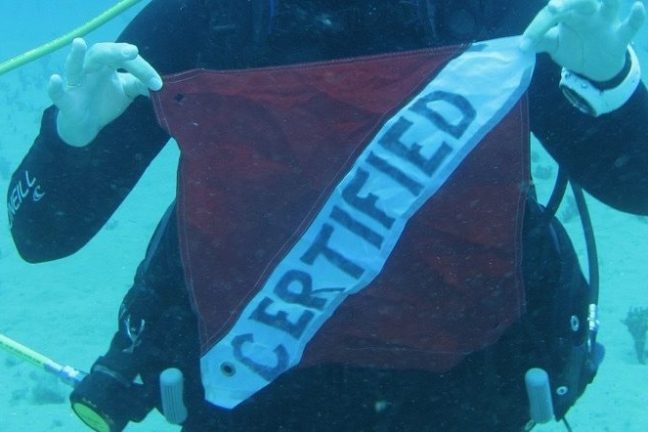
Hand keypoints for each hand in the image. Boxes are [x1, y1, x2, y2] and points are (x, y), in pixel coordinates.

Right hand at [48, 38, 162, 146]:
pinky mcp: (66, 101)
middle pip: (101, 54)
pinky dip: (55, 87)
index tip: (158, 83)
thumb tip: (160, 84)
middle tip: (133, 52)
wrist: (86, 125)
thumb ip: (140, 85)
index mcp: (107, 64)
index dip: (142, 69)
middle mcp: (90, 69)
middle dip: (116, 51)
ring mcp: (76, 83)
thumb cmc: (106, 101)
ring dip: (76, 56)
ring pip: (74, 66)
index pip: (124, 58)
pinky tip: (55, 79)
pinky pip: (58, 93)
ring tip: (80, 43)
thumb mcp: (127, 91)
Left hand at [521, 0, 645, 80]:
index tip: (525, 44)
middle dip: (567, 1)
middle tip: (553, 7)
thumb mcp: (555, 45)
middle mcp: (588, 12)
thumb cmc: (574, 48)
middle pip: (581, 0)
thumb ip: (540, 41)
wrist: (596, 67)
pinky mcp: (620, 37)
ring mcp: (606, 22)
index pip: (553, 13)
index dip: (538, 26)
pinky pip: (630, 26)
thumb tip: (521, 46)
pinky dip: (636, 18)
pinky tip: (637, 7)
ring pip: (610, 5)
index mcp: (569, 13)